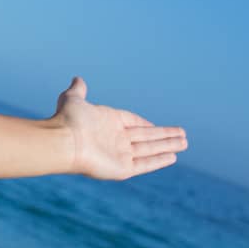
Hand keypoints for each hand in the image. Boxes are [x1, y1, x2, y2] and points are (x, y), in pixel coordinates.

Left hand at [49, 76, 186, 179]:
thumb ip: (78, 90)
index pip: (131, 122)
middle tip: (183, 134)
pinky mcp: (122, 169)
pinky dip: (159, 160)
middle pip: (145, 137)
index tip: (157, 126)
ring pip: (149, 149)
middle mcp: (115, 139)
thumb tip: (77, 79)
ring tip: (185, 143)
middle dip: (164, 135)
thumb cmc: (68, 120)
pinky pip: (145, 163)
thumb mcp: (73, 99)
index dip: (144, 124)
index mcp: (107, 122)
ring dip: (167, 146)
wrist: (63, 142)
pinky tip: (172, 156)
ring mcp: (119, 154)